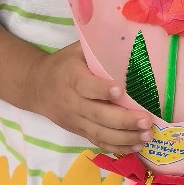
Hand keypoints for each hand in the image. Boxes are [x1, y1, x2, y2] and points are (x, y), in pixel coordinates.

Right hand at [32, 41, 152, 154]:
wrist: (36, 86)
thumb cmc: (63, 64)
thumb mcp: (76, 51)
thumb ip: (97, 47)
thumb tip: (127, 36)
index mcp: (71, 77)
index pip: (85, 86)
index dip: (102, 90)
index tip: (121, 91)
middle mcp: (72, 101)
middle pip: (97, 114)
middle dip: (123, 120)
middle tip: (146, 120)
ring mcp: (75, 119)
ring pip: (99, 133)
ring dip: (125, 137)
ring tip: (147, 136)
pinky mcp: (78, 131)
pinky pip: (98, 142)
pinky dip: (117, 148)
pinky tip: (136, 146)